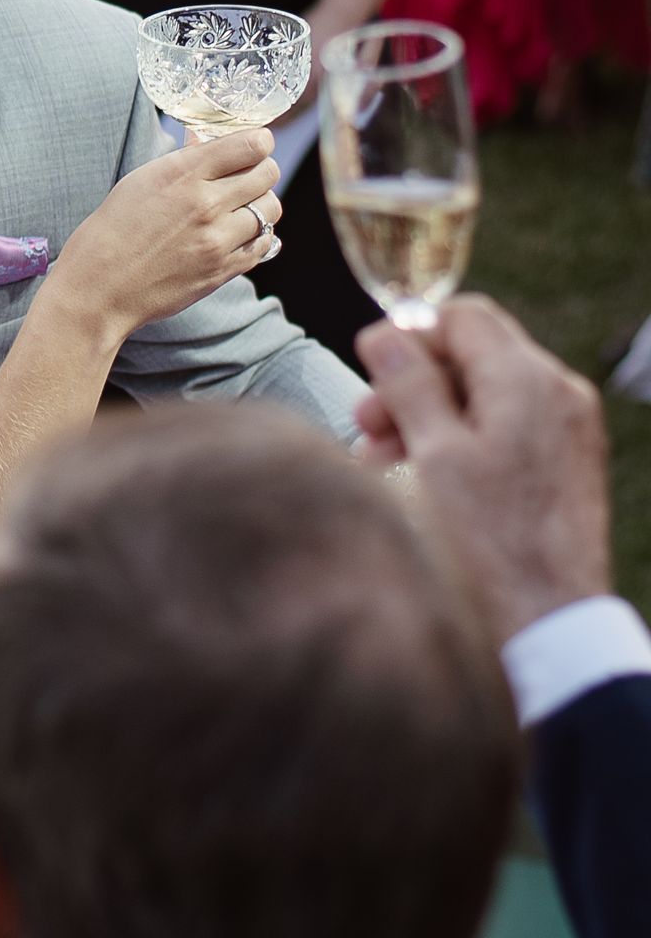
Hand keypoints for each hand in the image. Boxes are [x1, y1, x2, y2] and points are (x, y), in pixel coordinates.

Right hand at [46, 129, 282, 345]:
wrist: (98, 289)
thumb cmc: (111, 232)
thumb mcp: (140, 182)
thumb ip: (182, 160)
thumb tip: (206, 140)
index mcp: (182, 174)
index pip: (252, 144)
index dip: (258, 142)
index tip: (252, 147)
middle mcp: (205, 204)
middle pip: (268, 173)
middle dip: (261, 170)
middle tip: (246, 177)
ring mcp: (217, 240)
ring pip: (270, 208)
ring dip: (261, 204)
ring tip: (241, 208)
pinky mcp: (222, 271)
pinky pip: (264, 244)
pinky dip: (257, 235)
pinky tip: (239, 234)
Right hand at [354, 298, 611, 641]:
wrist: (548, 620)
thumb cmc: (488, 544)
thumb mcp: (433, 455)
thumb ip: (409, 383)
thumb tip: (386, 333)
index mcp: (528, 380)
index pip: (463, 316)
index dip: (409, 336)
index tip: (370, 371)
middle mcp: (560, 393)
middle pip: (474, 356)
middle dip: (414, 384)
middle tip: (366, 428)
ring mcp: (570, 430)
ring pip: (489, 395)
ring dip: (432, 416)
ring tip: (386, 462)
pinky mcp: (568, 464)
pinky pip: (511, 429)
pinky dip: (466, 440)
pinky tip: (428, 479)